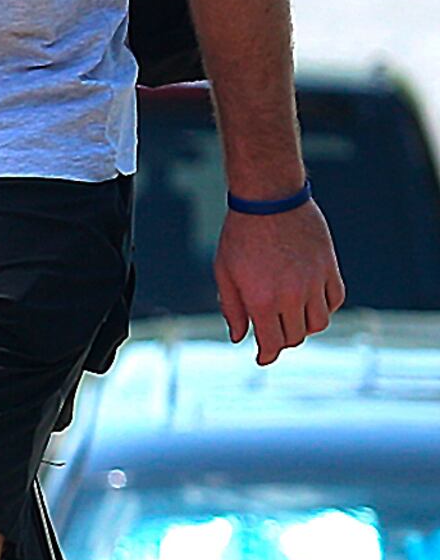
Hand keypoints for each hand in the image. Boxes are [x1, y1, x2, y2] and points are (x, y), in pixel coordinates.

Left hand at [216, 200, 344, 364]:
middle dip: (281, 341)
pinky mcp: (330, 268)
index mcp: (261, 299)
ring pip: (318, 323)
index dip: (266, 355)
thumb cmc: (240, 235)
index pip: (272, 343)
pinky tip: (309, 302)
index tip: (262, 358)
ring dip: (304, 327)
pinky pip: (335, 300)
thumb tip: (239, 338)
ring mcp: (314, 282)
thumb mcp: (225, 273)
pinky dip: (324, 307)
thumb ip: (233, 309)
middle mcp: (291, 295)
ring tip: (290, 319)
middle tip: (271, 334)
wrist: (269, 200)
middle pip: (295, 337)